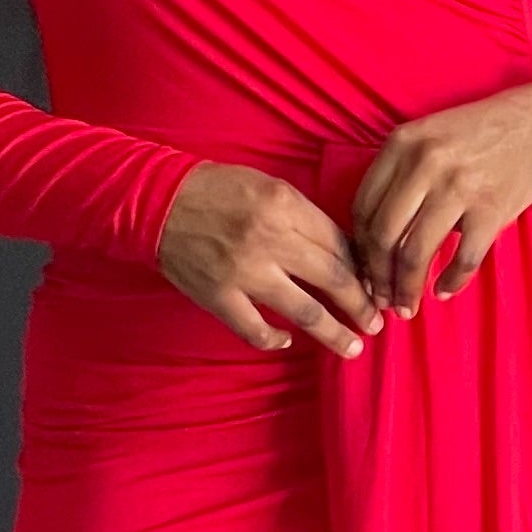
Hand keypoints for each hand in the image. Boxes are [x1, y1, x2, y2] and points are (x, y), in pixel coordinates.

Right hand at [157, 163, 386, 357]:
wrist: (154, 200)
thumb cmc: (214, 188)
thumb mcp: (267, 185)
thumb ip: (303, 215)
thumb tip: (341, 250)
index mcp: (285, 205)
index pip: (339, 243)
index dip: (362, 267)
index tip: (372, 283)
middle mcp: (270, 239)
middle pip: (333, 279)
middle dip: (362, 304)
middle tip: (378, 320)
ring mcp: (244, 272)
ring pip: (305, 311)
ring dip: (334, 332)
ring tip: (353, 346)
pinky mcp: (219, 296)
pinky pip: (256, 330)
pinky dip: (274, 340)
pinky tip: (287, 341)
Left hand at [351, 78, 531, 315]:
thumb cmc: (477, 135)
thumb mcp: (427, 137)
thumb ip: (399, 176)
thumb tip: (374, 243)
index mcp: (401, 143)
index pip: (362, 209)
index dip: (359, 249)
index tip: (365, 271)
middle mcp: (425, 163)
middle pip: (384, 236)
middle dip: (378, 277)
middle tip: (382, 300)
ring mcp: (460, 186)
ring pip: (416, 252)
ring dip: (407, 288)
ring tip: (407, 307)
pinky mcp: (492, 208)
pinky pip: (464, 258)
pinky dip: (451, 282)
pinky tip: (444, 291)